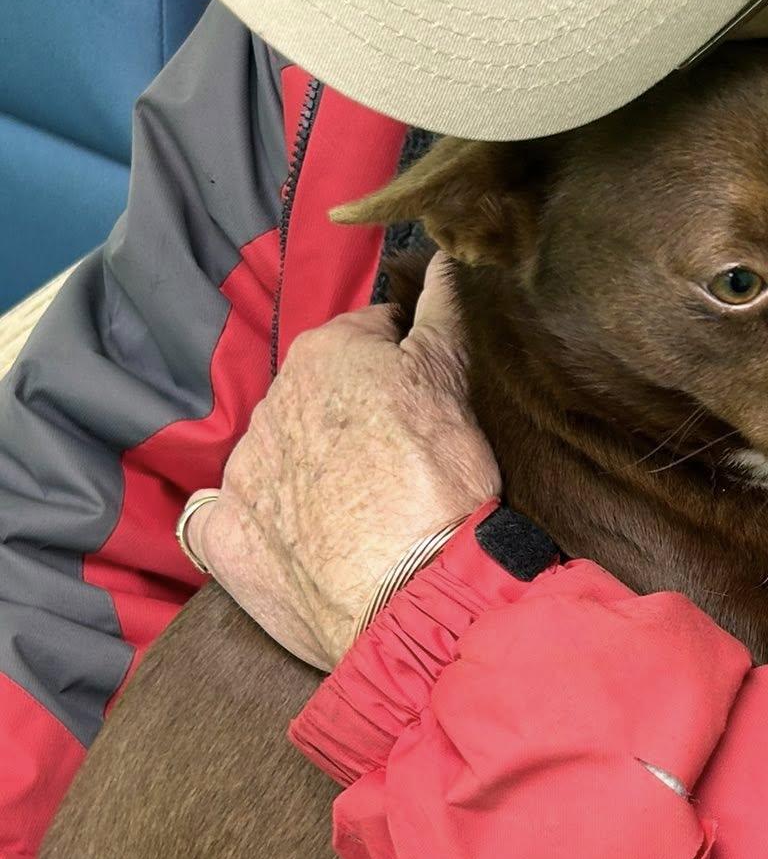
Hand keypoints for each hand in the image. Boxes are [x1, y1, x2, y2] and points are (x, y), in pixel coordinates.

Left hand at [186, 254, 498, 669]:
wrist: (411, 596)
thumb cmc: (441, 485)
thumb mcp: (454, 386)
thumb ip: (441, 317)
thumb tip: (443, 262)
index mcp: (325, 355)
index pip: (367, 336)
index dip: (402, 366)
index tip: (425, 403)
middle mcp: (270, 403)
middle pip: (316, 396)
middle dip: (350, 418)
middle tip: (400, 462)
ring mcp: (241, 472)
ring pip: (276, 454)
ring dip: (307, 471)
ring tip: (359, 513)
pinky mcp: (223, 538)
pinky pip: (222, 517)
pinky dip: (250, 523)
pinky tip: (288, 543)